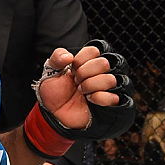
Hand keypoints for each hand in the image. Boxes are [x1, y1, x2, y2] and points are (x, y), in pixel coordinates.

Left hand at [24, 40, 134, 157]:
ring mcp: (107, 87)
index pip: (94, 50)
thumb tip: (69, 56)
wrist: (55, 114)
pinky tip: (90, 100)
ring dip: (90, 86)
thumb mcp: (51, 71)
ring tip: (82, 92)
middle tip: (76, 82)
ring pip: (110, 79)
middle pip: (104, 63)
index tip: (71, 70)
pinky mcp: (111, 102)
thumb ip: (57, 57)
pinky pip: (113, 97)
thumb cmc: (55, 92)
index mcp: (88, 61)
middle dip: (84, 74)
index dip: (80, 61)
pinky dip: (98, 98)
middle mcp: (100, 72)